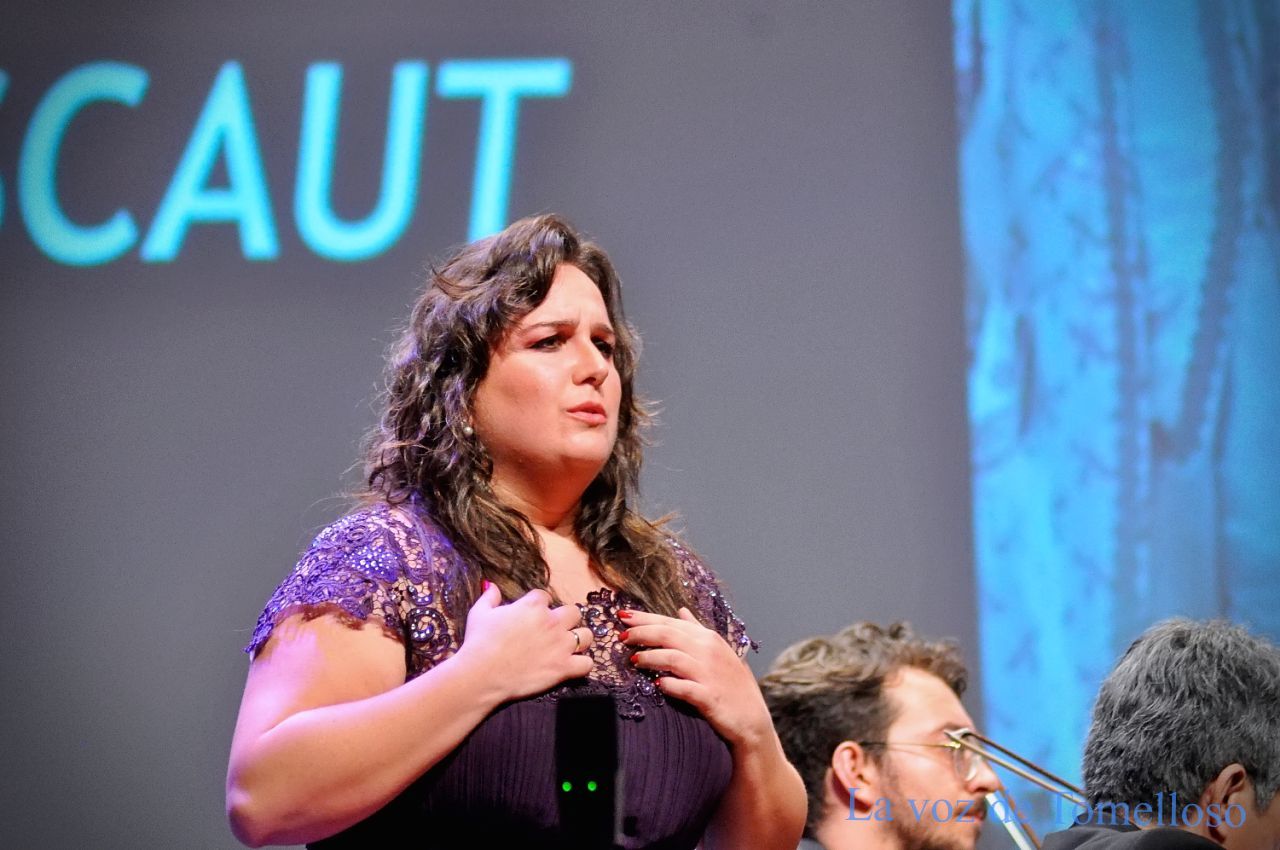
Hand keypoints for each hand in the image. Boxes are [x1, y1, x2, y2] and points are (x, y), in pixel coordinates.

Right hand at [457, 583, 593, 700]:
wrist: (481, 675)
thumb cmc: (478, 643)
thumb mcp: (479, 613)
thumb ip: (490, 597)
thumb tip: (492, 585)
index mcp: (533, 606)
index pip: (545, 597)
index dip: (539, 606)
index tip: (531, 616)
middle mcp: (552, 622)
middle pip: (574, 612)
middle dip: (566, 619)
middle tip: (555, 630)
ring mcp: (561, 645)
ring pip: (587, 635)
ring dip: (580, 639)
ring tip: (568, 647)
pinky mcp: (564, 667)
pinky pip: (587, 664)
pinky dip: (582, 665)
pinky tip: (572, 666)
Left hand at [621, 607, 772, 748]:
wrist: (751, 720)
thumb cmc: (732, 685)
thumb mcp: (719, 650)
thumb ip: (698, 629)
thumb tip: (681, 610)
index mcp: (709, 638)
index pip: (671, 622)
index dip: (645, 618)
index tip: (623, 616)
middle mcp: (709, 652)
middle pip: (668, 635)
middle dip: (641, 633)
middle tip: (621, 636)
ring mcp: (709, 674)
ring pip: (673, 658)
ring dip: (650, 657)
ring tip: (633, 660)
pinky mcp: (709, 698)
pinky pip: (685, 688)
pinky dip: (669, 684)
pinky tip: (657, 685)